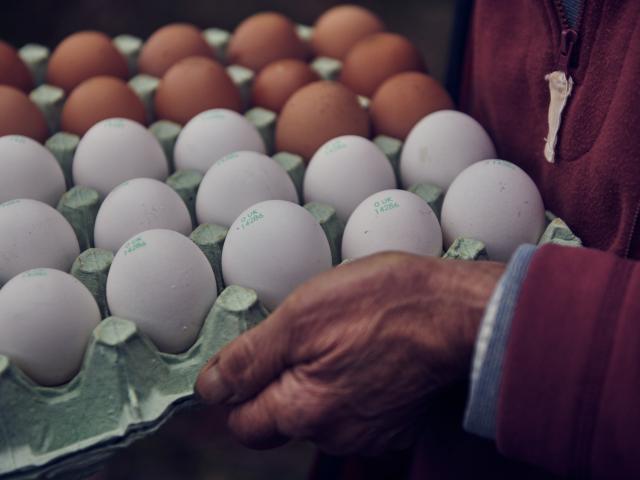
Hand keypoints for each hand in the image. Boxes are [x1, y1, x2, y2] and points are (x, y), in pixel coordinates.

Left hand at [195, 252, 503, 454]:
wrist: (458, 312)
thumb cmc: (384, 303)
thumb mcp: (300, 316)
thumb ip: (248, 358)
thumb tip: (209, 387)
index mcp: (303, 412)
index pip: (243, 424)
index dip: (237, 390)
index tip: (249, 359)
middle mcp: (334, 435)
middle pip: (280, 421)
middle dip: (277, 386)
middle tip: (297, 340)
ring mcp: (369, 434)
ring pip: (318, 415)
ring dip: (316, 384)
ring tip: (338, 340)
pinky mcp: (395, 425)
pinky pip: (353, 412)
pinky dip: (350, 388)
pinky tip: (364, 354)